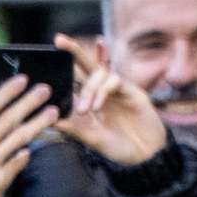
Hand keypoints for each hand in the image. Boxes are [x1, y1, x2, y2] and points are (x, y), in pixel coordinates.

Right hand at [0, 77, 54, 196]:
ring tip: (53, 112)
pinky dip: (26, 153)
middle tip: (45, 90)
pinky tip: (33, 146)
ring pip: (18, 139)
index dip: (6, 93)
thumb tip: (1, 111)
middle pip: (7, 120)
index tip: (23, 80)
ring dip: (38, 123)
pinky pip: (19, 161)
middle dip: (28, 102)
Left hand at [53, 35, 168, 164]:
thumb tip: (49, 120)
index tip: (52, 53)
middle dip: (73, 51)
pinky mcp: (131, 91)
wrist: (146, 156)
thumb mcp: (91, 139)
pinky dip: (103, 91)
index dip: (66, 65)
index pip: (75, 78)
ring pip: (99, 74)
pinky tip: (98, 106)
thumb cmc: (119, 148)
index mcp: (90, 100)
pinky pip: (114, 81)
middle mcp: (102, 92)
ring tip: (86, 110)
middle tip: (58, 39)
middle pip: (86, 65)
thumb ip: (73, 128)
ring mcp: (117, 90)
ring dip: (89, 89)